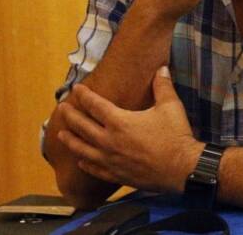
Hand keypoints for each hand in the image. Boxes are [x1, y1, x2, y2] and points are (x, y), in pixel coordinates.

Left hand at [57, 67, 202, 193]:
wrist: (182, 168)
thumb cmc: (175, 136)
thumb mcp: (170, 106)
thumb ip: (162, 85)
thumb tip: (161, 68)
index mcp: (120, 122)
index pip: (95, 105)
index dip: (84, 95)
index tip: (76, 89)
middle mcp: (110, 141)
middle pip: (83, 126)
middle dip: (71, 116)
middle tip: (62, 108)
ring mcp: (111, 160)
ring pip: (83, 150)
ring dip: (70, 141)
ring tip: (60, 134)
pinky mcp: (117, 175)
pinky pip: (95, 170)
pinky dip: (85, 165)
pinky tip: (80, 162)